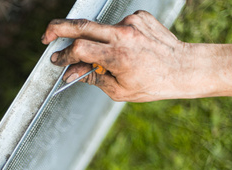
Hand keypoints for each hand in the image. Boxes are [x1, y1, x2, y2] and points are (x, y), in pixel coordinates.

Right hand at [42, 11, 189, 101]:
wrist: (183, 68)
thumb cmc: (152, 84)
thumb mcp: (119, 91)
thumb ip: (93, 78)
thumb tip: (71, 73)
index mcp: (117, 56)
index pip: (79, 49)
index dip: (64, 55)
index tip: (57, 61)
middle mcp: (123, 35)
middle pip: (81, 26)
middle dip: (58, 29)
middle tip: (47, 36)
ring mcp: (131, 22)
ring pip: (100, 29)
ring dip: (98, 42)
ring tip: (118, 59)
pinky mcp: (139, 16)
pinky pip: (117, 26)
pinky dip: (116, 38)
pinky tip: (130, 50)